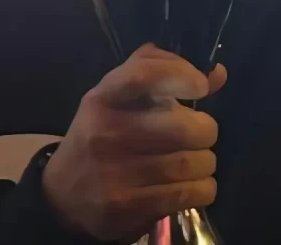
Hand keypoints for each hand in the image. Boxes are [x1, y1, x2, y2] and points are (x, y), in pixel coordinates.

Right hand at [42, 44, 226, 241]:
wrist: (63, 196)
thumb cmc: (105, 135)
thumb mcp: (122, 98)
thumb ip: (167, 76)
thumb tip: (217, 73)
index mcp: (103, 98)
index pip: (144, 75)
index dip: (181, 74)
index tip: (200, 86)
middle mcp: (105, 133)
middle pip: (185, 127)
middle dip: (205, 130)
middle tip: (199, 135)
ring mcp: (113, 174)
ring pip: (193, 162)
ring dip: (205, 161)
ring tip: (194, 161)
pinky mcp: (125, 208)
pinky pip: (190, 192)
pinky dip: (203, 187)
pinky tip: (192, 184)